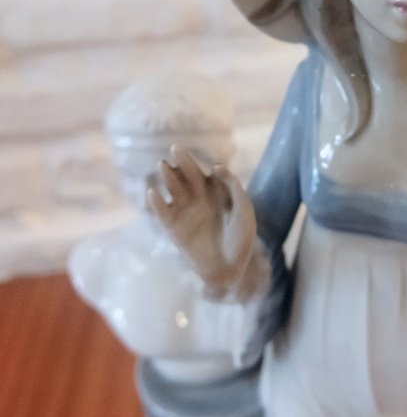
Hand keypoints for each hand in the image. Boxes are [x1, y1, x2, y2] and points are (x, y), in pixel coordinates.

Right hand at [147, 145, 257, 296]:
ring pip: (173, 188)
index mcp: (214, 191)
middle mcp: (197, 198)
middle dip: (181, 162)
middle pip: (186, 175)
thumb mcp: (244, 210)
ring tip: (163, 165)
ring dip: (168, 176)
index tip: (214, 170)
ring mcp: (184, 211)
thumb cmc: (241, 238)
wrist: (230, 267)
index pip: (204, 171)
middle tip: (175, 149)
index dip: (207, 166)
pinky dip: (156, 202)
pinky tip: (153, 192)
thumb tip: (216, 166)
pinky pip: (162, 212)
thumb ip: (233, 187)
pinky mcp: (173, 228)